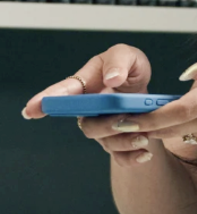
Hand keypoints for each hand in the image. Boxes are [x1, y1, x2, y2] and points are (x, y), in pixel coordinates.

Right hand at [22, 44, 153, 166]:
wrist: (149, 94)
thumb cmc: (130, 70)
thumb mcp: (128, 55)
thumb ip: (119, 60)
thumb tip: (111, 78)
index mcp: (85, 86)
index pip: (61, 94)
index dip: (45, 101)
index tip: (30, 110)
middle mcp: (89, 111)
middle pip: (87, 125)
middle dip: (105, 125)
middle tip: (125, 120)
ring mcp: (102, 128)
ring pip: (104, 142)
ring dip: (123, 141)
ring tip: (143, 137)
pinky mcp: (117, 143)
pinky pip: (120, 157)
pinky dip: (132, 158)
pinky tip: (145, 152)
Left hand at [88, 42, 196, 152]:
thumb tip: (190, 74)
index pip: (178, 111)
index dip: (147, 119)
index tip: (122, 120)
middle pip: (169, 126)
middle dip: (134, 126)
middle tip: (99, 123)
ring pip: (181, 126)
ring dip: (156, 122)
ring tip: (123, 116)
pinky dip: (182, 121)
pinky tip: (177, 113)